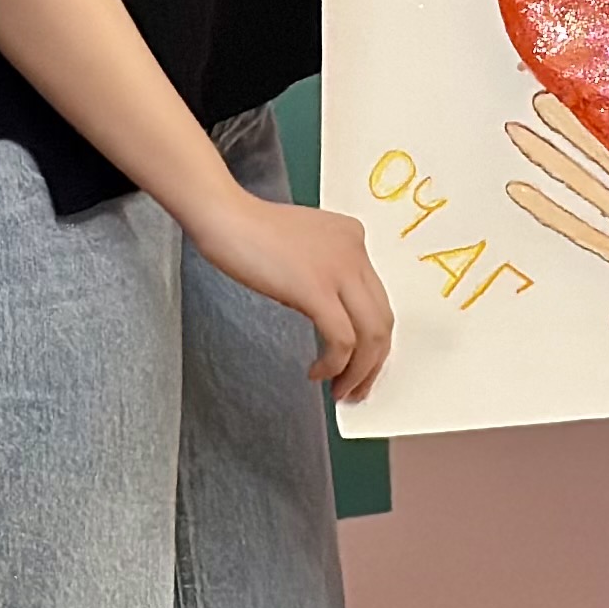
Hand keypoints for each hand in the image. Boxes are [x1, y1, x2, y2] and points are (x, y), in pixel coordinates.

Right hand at [183, 187, 396, 403]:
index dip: (373, 340)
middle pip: (383, 320)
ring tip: (339, 389)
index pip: (377, 299)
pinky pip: (342, 339)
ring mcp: (340, 269)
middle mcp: (356, 252)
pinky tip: (317, 372)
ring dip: (358, 371)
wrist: (225, 217)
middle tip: (356, 388)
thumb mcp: (304, 247)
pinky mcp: (317, 289)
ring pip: (371, 334)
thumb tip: (332, 318)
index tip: (359, 365)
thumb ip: (325, 272)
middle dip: (373, 363)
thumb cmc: (250, 233)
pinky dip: (334, 364)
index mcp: (353, 238)